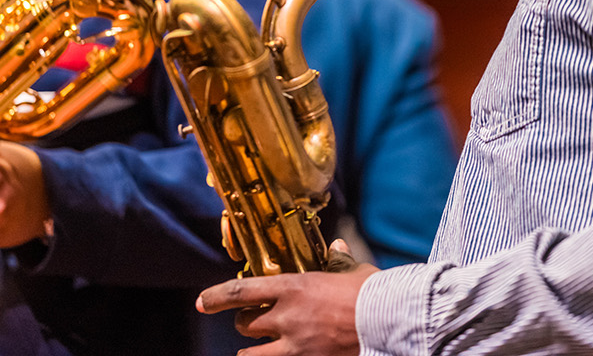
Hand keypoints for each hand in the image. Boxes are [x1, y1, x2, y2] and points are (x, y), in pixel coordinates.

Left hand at [197, 240, 377, 355]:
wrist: (389, 320)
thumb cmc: (372, 292)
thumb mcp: (352, 271)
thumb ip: (337, 261)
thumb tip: (336, 248)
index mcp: (293, 286)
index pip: (241, 291)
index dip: (216, 298)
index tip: (203, 302)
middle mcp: (287, 316)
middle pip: (244, 324)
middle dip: (244, 324)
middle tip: (251, 323)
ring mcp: (295, 344)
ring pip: (251, 354)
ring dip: (252, 351)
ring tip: (259, 348)